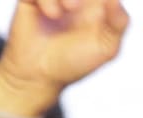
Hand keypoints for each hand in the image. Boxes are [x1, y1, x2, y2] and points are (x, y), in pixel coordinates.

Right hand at [0, 0, 128, 116]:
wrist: (38, 77)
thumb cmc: (71, 64)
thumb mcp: (106, 47)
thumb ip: (119, 22)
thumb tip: (113, 0)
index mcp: (95, 4)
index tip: (101, 13)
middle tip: (79, 6)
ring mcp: (52, 0)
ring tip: (70, 8)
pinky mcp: (31, 3)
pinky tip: (53, 15)